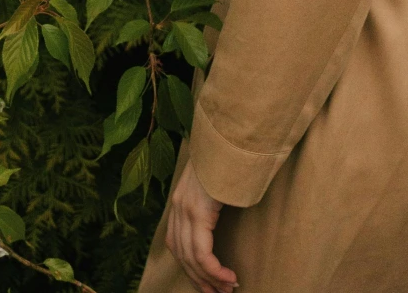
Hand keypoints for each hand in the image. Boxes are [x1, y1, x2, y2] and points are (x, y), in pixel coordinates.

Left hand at [164, 156, 235, 292]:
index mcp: (180, 200)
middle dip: (200, 279)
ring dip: (210, 279)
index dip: (191, 268)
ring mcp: (186, 208)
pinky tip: (228, 278)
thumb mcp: (216, 177)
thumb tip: (222, 210)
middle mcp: (178, 206)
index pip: (178, 246)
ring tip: (227, 290)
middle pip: (183, 256)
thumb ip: (212, 195)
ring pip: (192, 258)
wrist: (229, 130)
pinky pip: (202, 252)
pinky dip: (214, 270)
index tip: (208, 282)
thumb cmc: (230, 152)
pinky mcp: (197, 210)